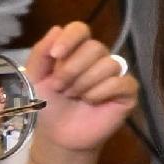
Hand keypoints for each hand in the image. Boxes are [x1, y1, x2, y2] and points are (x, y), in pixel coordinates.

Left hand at [23, 24, 135, 161]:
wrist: (59, 135)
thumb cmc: (48, 105)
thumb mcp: (35, 78)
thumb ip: (41, 53)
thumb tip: (56, 28)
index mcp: (76, 51)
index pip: (80, 29)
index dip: (70, 39)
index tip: (56, 55)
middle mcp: (98, 59)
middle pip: (95, 47)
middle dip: (72, 70)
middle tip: (61, 88)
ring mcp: (115, 74)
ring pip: (108, 64)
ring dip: (84, 84)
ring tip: (75, 97)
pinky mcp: (128, 92)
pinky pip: (120, 82)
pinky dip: (101, 93)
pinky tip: (92, 102)